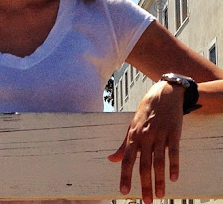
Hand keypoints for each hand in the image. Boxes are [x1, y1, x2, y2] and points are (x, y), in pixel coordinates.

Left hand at [108, 81, 184, 203]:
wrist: (163, 94)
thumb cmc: (146, 111)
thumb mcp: (132, 126)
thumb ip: (124, 145)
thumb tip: (111, 159)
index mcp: (133, 135)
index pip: (127, 158)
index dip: (125, 175)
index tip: (124, 191)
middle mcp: (145, 136)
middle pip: (144, 164)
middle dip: (144, 183)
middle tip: (146, 201)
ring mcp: (160, 134)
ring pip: (159, 161)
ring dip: (159, 180)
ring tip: (160, 195)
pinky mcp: (174, 133)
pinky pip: (174, 152)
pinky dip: (174, 166)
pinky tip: (173, 178)